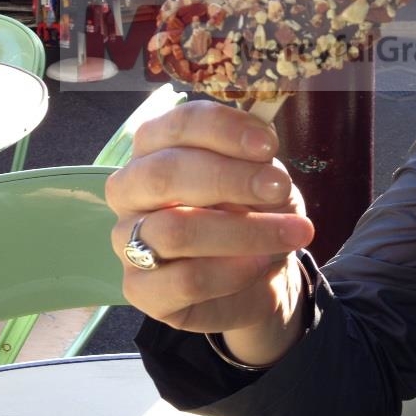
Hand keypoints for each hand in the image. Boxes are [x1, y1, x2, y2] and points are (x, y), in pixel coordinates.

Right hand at [106, 100, 315, 366]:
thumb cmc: (251, 210)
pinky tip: (260, 264)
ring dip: (243, 231)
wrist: (257, 274)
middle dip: (229, 179)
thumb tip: (262, 152)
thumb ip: (256, 160)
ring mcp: (127, 240)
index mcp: (155, 147)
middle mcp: (130, 189)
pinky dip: (232, 272)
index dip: (223, 129)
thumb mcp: (262, 176)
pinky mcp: (140, 290)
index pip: (177, 125)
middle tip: (279, 188)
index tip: (269, 146)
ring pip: (175, 230)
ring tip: (289, 233)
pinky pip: (185, 280)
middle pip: (164, 173)